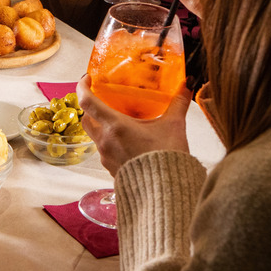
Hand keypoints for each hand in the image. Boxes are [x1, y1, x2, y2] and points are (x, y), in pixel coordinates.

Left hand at [76, 75, 190, 176]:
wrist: (166, 192)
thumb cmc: (167, 157)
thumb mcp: (174, 125)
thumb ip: (178, 102)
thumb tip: (188, 83)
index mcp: (115, 125)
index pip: (87, 101)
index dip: (82, 86)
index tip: (87, 78)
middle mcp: (105, 140)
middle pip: (86, 119)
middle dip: (90, 107)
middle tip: (102, 99)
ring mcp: (106, 156)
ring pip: (94, 135)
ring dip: (101, 125)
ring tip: (118, 119)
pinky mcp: (110, 168)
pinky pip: (104, 150)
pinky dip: (109, 140)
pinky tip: (126, 139)